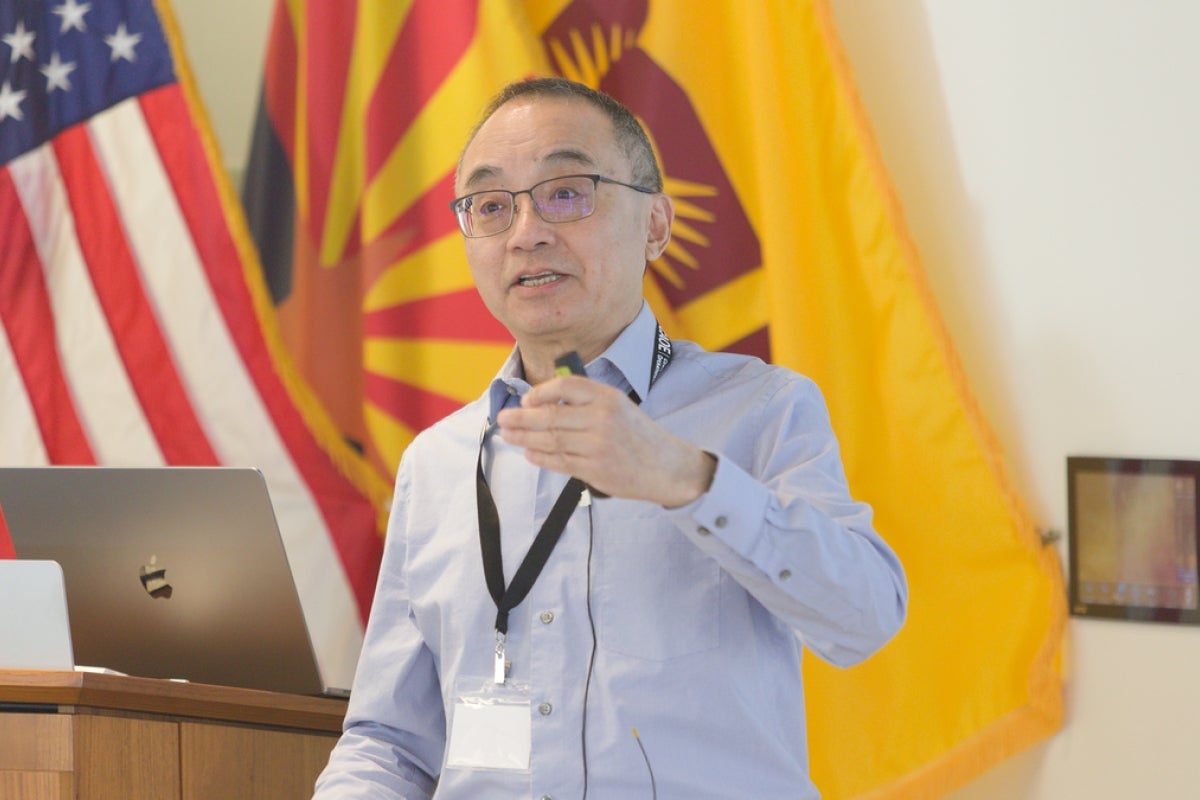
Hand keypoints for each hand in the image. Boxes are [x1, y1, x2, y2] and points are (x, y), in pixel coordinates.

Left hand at [495, 376, 715, 506]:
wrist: (667, 467)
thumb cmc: (638, 436)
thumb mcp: (619, 407)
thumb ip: (586, 402)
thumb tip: (543, 403)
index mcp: (608, 398)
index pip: (565, 387)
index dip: (541, 392)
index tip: (525, 399)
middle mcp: (602, 419)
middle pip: (551, 416)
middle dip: (521, 418)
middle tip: (503, 418)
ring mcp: (597, 445)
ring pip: (551, 440)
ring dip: (524, 438)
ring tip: (508, 435)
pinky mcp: (594, 469)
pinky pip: (559, 461)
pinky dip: (540, 457)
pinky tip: (529, 452)